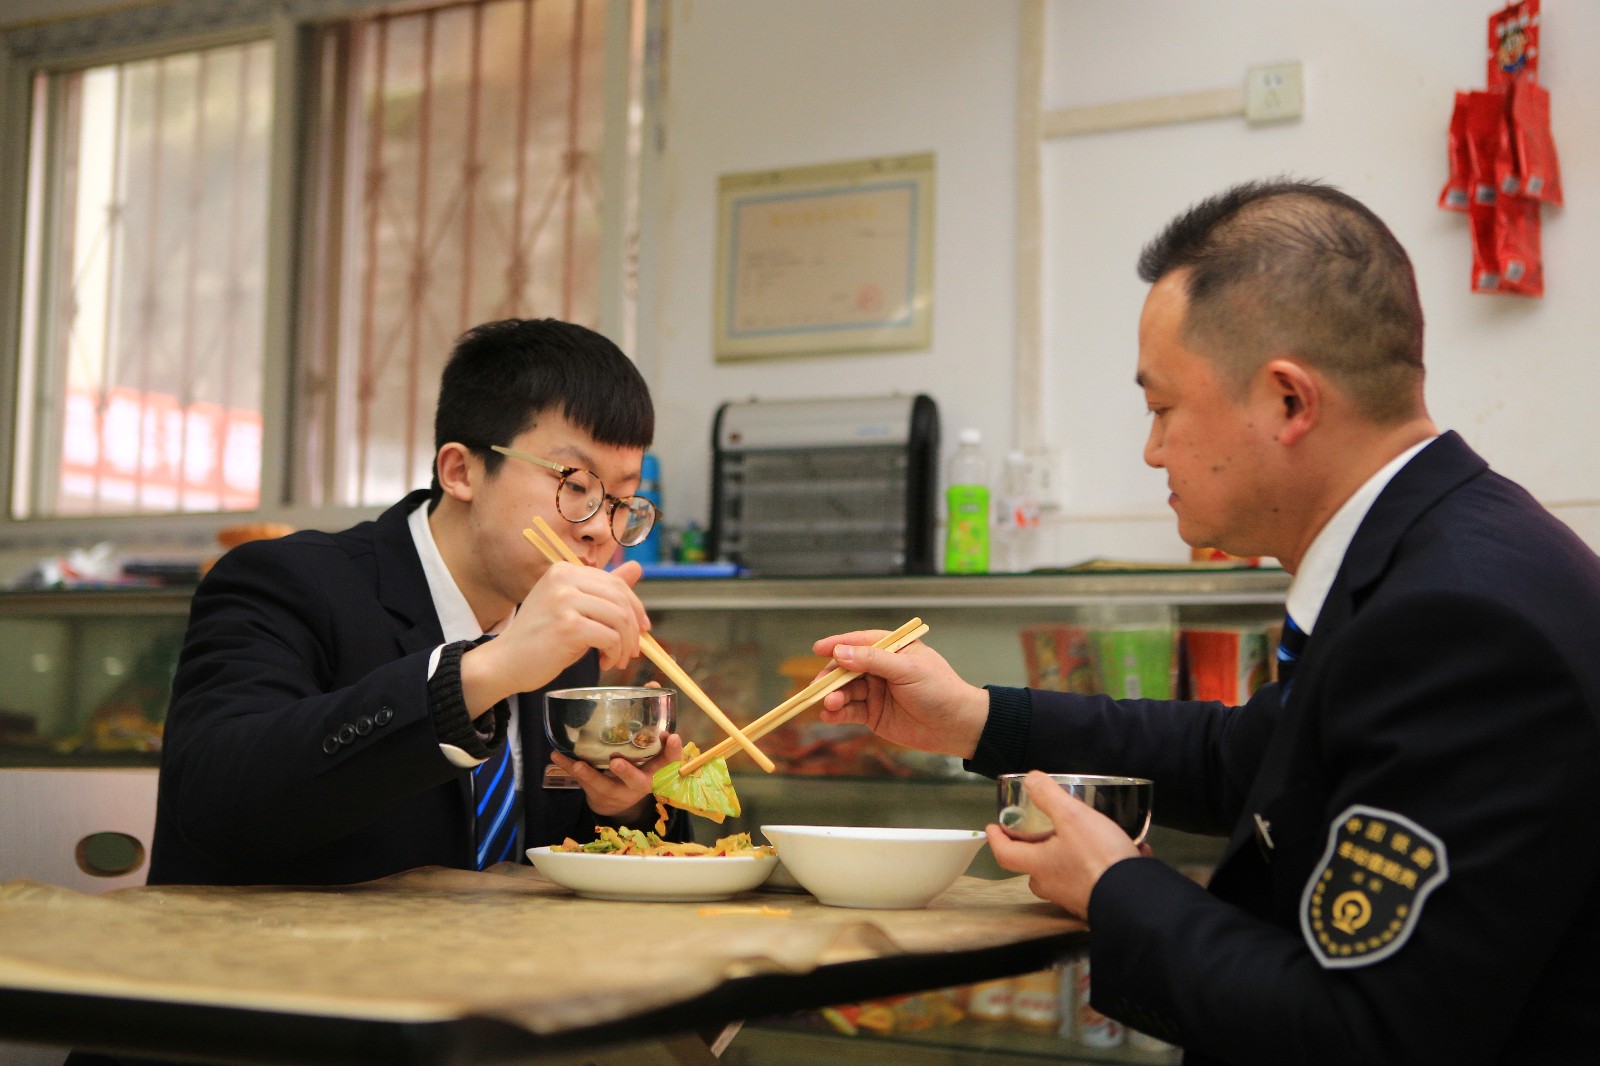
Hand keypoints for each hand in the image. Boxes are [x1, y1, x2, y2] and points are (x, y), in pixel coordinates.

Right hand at [460, 560, 650, 713]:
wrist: (504, 662)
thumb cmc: (540, 637)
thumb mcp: (571, 607)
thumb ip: (602, 590)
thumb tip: (637, 568)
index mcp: (564, 570)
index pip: (615, 582)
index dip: (635, 606)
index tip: (642, 628)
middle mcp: (563, 579)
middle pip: (621, 598)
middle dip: (634, 628)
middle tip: (633, 650)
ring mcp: (565, 601)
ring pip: (619, 618)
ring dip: (626, 644)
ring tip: (617, 659)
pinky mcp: (568, 626)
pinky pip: (610, 637)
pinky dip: (614, 653)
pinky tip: (605, 662)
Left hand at [550, 731, 684, 821]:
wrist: (618, 801)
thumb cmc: (636, 764)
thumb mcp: (646, 748)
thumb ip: (649, 718)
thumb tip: (652, 686)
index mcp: (655, 770)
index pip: (669, 761)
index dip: (673, 751)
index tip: (672, 736)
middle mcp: (639, 783)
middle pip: (637, 781)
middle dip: (627, 773)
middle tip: (616, 762)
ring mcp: (616, 791)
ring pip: (604, 785)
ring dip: (590, 775)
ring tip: (579, 764)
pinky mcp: (597, 792)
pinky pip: (582, 781)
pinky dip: (569, 768)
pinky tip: (557, 755)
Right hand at [813, 630, 989, 758]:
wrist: (956, 726)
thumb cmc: (939, 690)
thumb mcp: (907, 669)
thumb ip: (873, 661)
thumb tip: (840, 653)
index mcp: (892, 650)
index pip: (860, 642)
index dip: (838, 644)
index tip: (818, 648)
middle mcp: (880, 669)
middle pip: (847, 669)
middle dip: (831, 677)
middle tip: (819, 686)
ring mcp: (875, 692)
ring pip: (845, 691)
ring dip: (834, 696)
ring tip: (830, 703)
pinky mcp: (873, 714)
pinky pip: (850, 711)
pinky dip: (837, 713)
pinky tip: (829, 715)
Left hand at [985, 770, 1140, 917]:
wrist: (1136, 899)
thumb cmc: (1099, 860)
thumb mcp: (1072, 817)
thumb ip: (1049, 797)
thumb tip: (1030, 780)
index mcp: (1040, 865)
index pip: (1005, 853)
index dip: (996, 839)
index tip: (993, 828)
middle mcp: (1053, 885)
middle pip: (1036, 866)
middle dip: (1038, 848)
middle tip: (1043, 832)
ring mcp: (1076, 897)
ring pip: (1067, 872)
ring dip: (1078, 855)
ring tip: (1096, 838)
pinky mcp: (1099, 901)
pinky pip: (1098, 879)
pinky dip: (1108, 865)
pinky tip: (1131, 852)